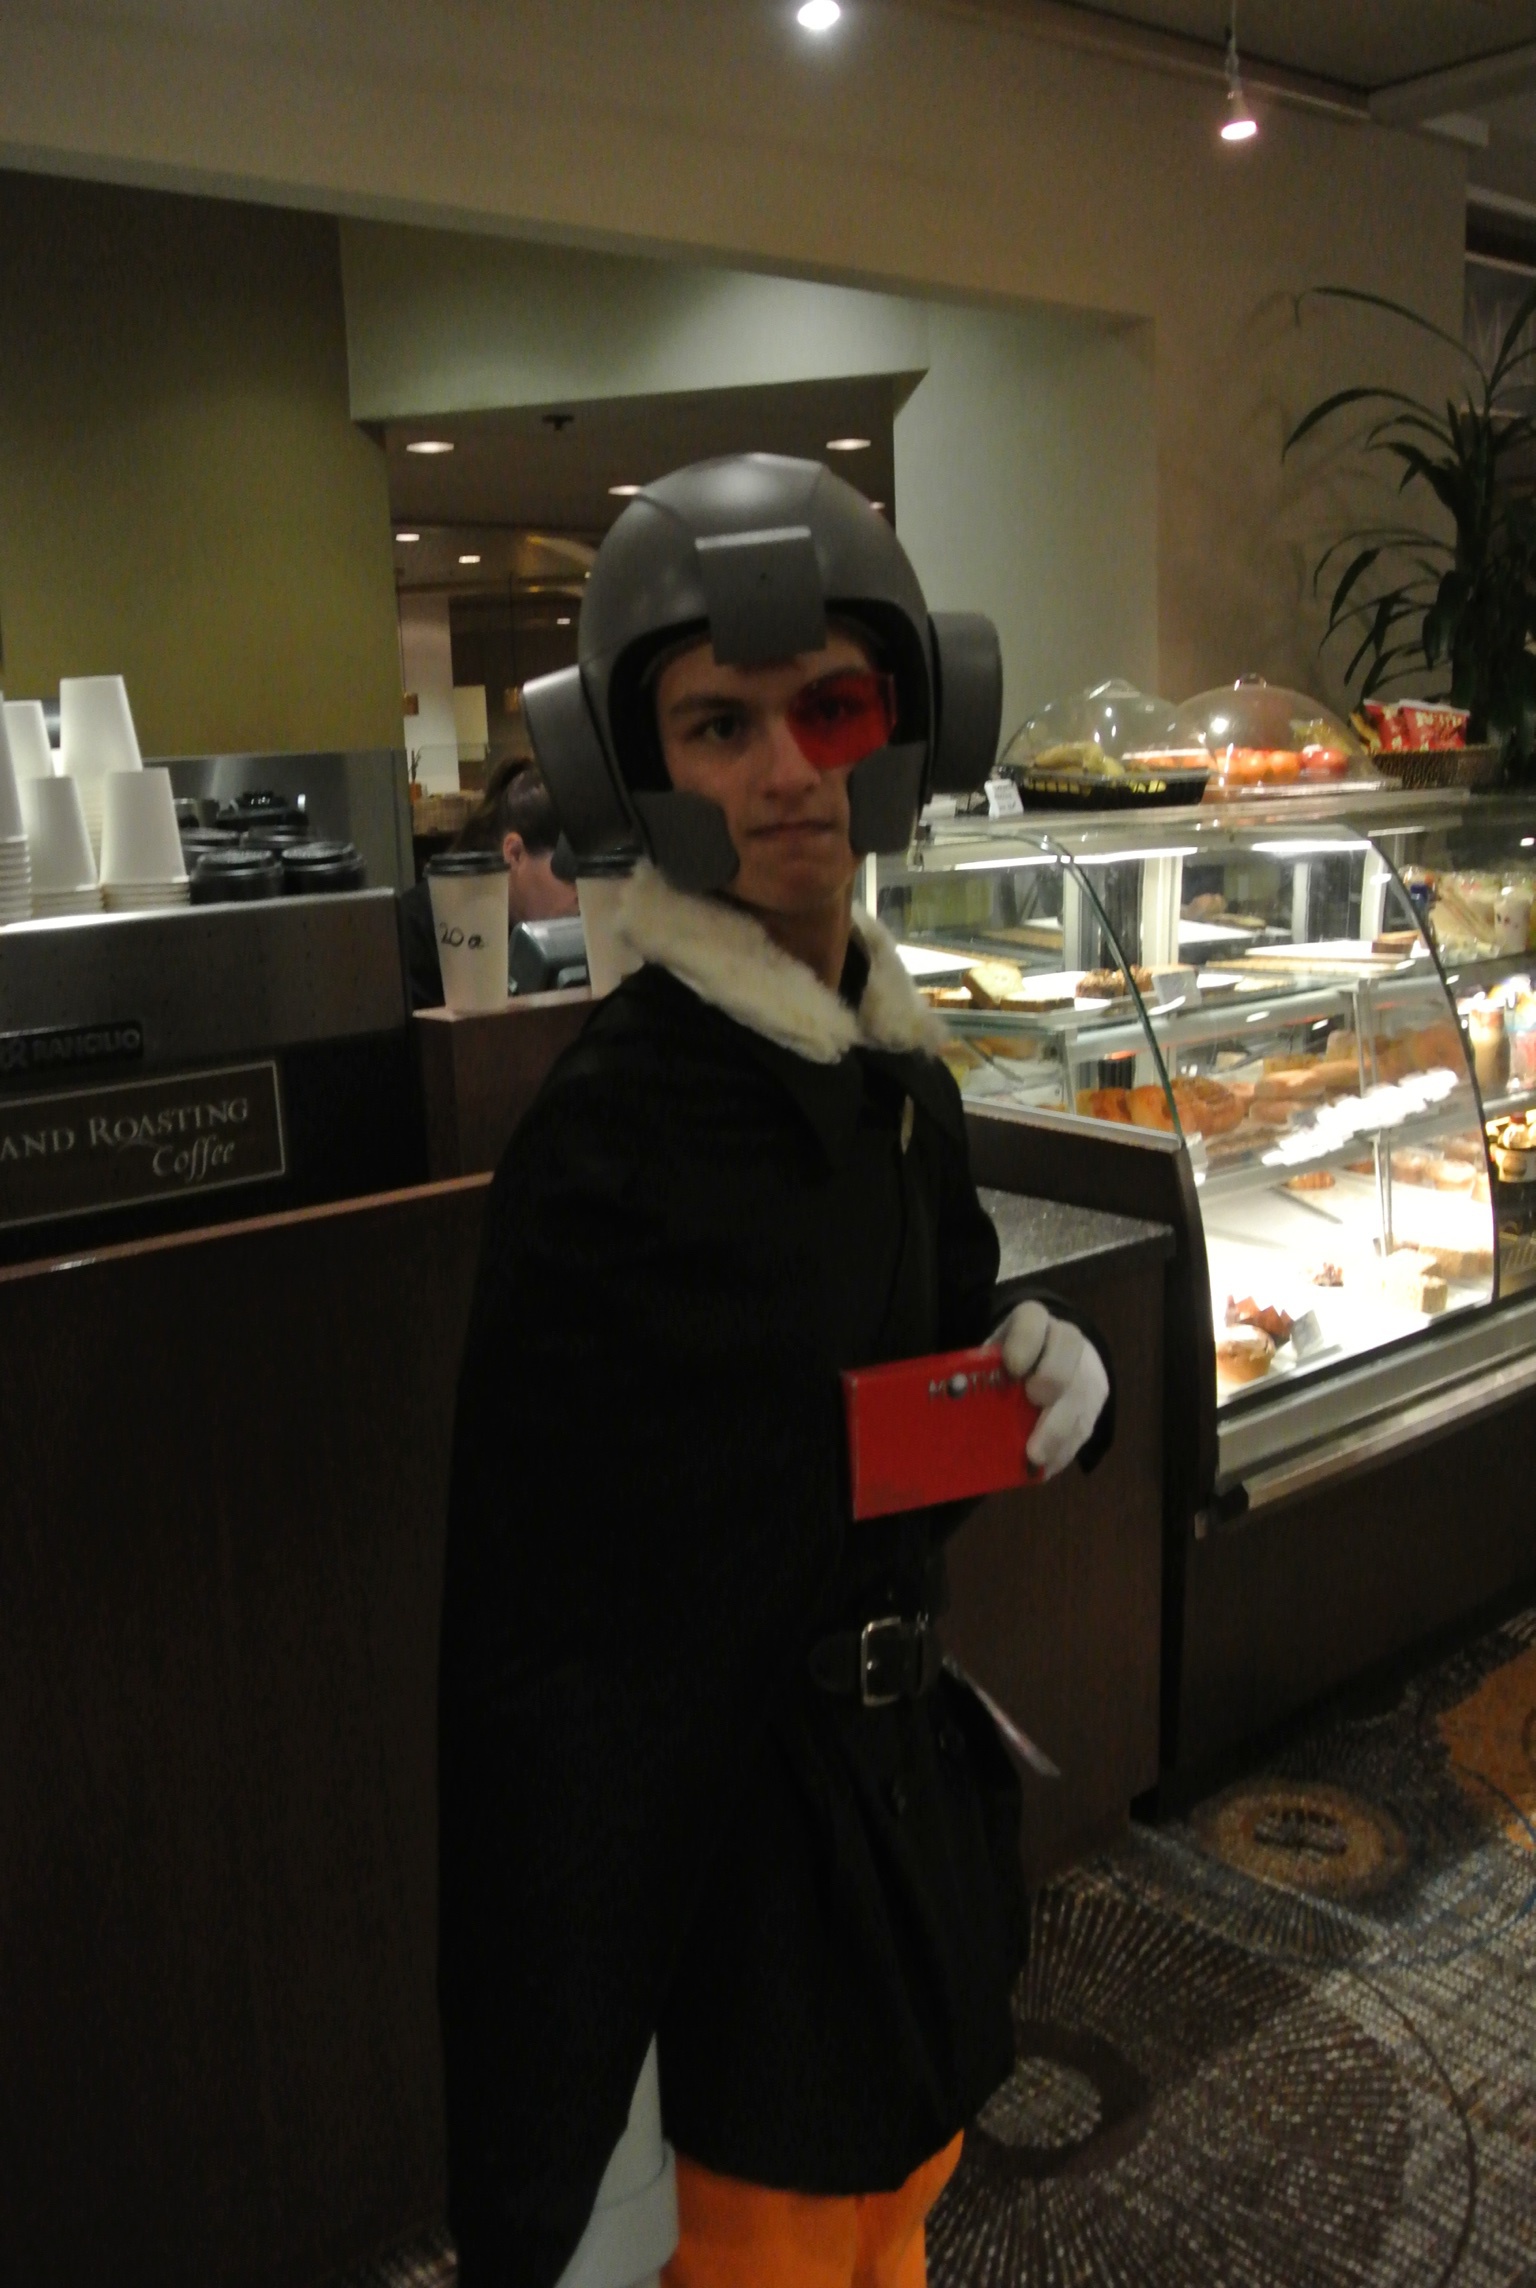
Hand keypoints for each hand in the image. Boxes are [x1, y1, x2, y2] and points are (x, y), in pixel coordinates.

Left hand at [994, 1301, 1109, 1479]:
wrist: (1052, 1353)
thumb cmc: (1008, 1360)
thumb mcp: (991, 1356)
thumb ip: (979, 1373)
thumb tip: (949, 1404)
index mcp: (1032, 1321)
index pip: (1033, 1320)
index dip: (1026, 1341)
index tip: (1013, 1368)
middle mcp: (1064, 1338)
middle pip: (1067, 1352)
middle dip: (1051, 1380)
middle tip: (1033, 1405)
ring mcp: (1085, 1367)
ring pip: (1081, 1393)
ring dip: (1059, 1428)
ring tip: (1035, 1457)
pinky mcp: (1096, 1399)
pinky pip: (1086, 1424)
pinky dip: (1065, 1449)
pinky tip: (1045, 1468)